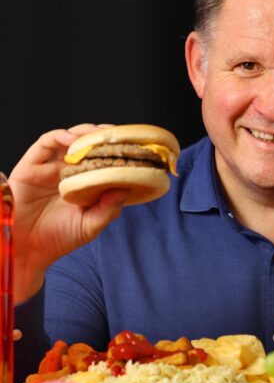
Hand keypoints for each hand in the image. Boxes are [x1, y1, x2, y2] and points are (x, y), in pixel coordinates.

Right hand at [8, 124, 129, 302]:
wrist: (28, 250)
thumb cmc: (60, 238)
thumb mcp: (91, 225)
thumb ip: (109, 209)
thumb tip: (126, 188)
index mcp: (86, 183)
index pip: (104, 159)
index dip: (118, 150)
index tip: (135, 145)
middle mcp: (69, 171)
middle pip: (88, 144)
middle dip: (104, 136)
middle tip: (120, 134)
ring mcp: (50, 167)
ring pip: (70, 138)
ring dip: (85, 133)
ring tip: (99, 135)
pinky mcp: (31, 166)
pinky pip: (46, 143)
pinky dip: (61, 136)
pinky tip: (73, 141)